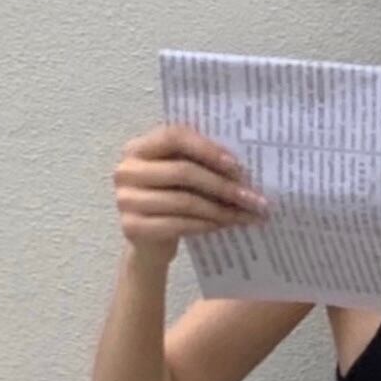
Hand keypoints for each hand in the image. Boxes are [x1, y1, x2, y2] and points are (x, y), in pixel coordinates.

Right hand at [112, 122, 268, 252]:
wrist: (149, 244)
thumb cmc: (171, 201)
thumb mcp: (182, 177)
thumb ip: (200, 163)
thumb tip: (244, 169)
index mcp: (138, 148)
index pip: (174, 136)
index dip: (208, 149)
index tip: (238, 166)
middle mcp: (126, 170)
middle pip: (182, 171)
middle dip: (223, 185)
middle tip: (254, 198)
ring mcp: (126, 199)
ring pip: (183, 201)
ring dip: (221, 209)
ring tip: (247, 215)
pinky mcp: (132, 227)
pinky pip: (178, 224)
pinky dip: (206, 225)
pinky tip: (226, 225)